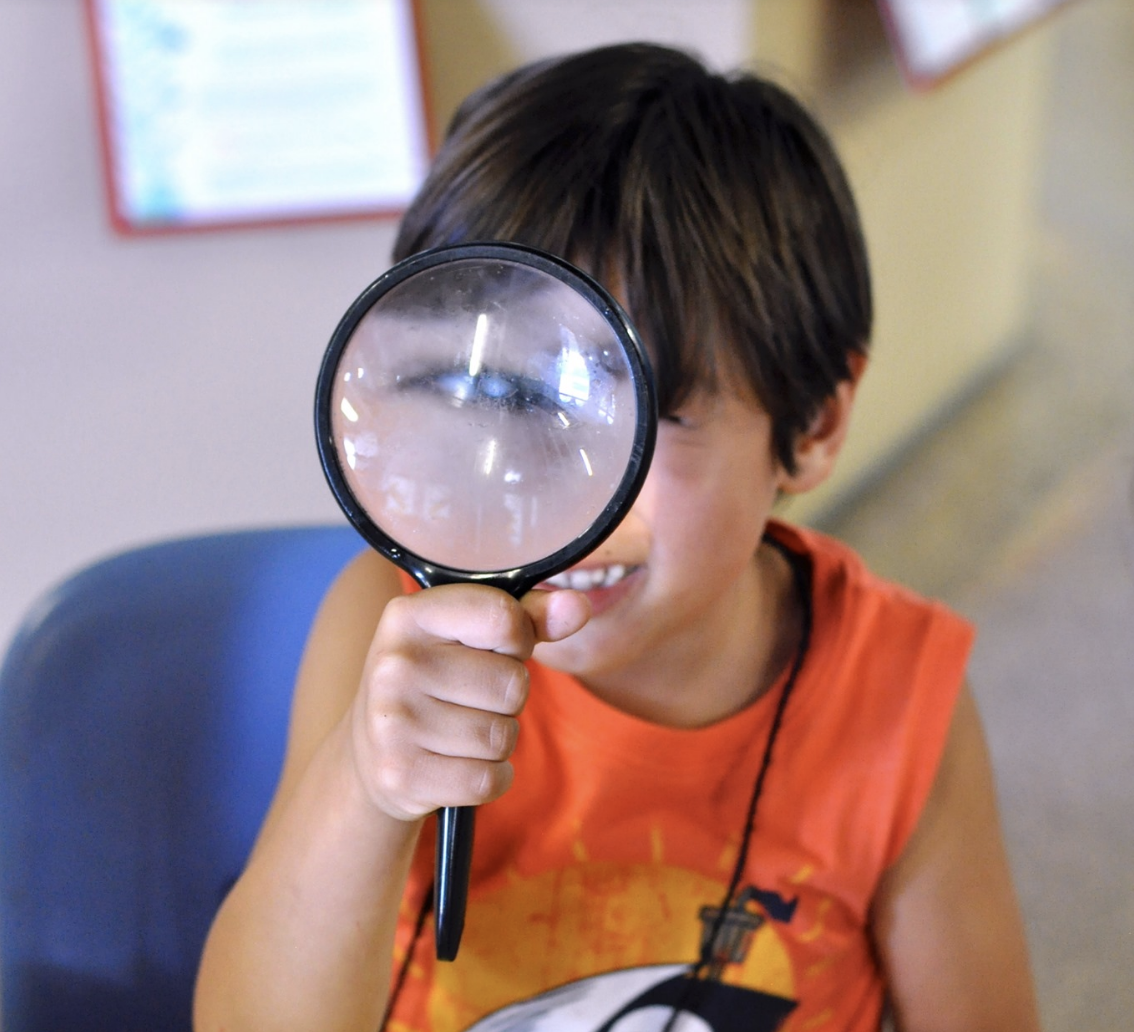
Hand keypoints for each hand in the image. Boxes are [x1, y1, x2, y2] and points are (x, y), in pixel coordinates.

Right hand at [348, 584, 589, 821]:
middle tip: (470, 697)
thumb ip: (528, 616)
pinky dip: (490, 777)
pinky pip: (489, 780)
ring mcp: (393, 723)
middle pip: (512, 684)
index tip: (498, 648)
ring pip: (503, 736)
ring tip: (461, 729)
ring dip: (499, 739)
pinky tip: (460, 763)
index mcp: (409, 616)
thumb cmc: (437, 680)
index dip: (518, 638)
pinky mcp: (402, 775)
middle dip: (508, 696)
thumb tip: (577, 606)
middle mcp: (394, 665)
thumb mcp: (468, 636)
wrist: (371, 753)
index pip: (503, 617)